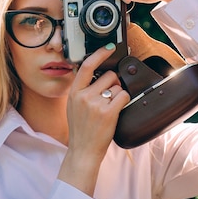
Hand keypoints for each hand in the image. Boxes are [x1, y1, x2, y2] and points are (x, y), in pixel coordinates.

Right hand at [58, 44, 129, 195]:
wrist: (83, 150)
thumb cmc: (81, 130)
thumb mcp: (73, 106)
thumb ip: (82, 90)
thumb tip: (96, 75)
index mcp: (74, 92)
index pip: (86, 66)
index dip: (99, 54)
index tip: (108, 48)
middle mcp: (84, 96)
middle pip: (108, 76)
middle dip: (113, 84)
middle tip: (108, 98)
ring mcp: (96, 104)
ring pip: (117, 86)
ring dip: (118, 95)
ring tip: (109, 108)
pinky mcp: (108, 112)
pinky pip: (123, 96)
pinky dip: (124, 101)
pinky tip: (116, 110)